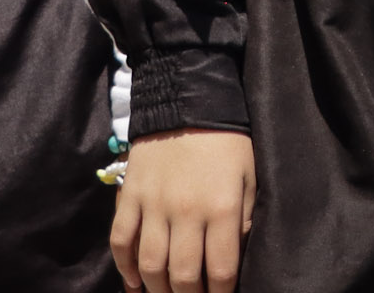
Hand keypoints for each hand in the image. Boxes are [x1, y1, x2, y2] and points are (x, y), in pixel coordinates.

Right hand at [111, 128, 254, 292]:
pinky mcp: (131, 195)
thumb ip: (245, 217)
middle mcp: (187, 211)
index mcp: (222, 208)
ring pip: (151, 264)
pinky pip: (122, 240)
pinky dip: (125, 266)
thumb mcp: (250, 176)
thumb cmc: (228, 141)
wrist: (188, 100)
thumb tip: (236, 256)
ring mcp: (155, 205)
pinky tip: (135, 281)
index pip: (221, 269)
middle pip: (184, 275)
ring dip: (158, 289)